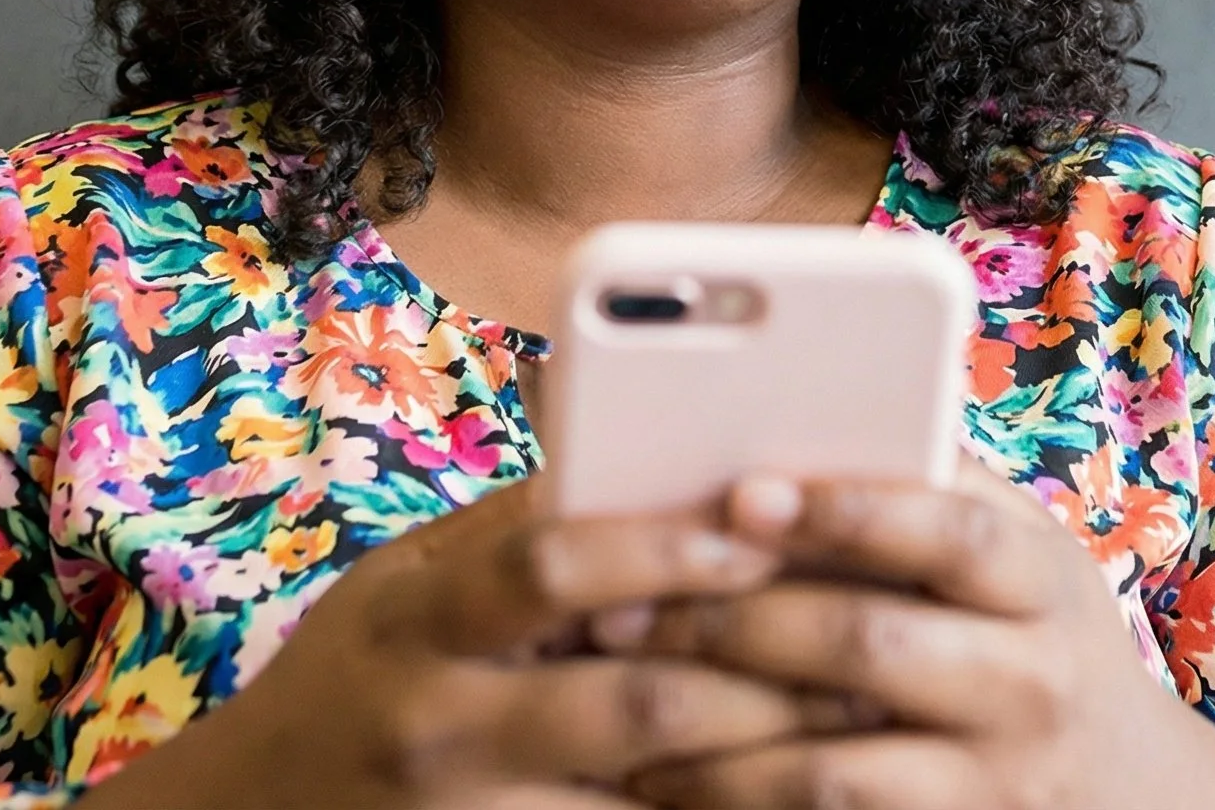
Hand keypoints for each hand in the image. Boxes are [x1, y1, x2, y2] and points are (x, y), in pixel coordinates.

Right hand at [79, 477, 847, 809]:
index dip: (661, 545)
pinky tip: (779, 796)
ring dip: (758, 769)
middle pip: (630, 704)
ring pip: (650, 803)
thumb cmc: (353, 674)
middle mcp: (442, 725)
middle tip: (861, 649)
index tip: (759, 526)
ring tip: (851, 728)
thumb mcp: (404, 583)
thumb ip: (516, 526)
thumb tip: (645, 442)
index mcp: (422, 620)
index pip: (550, 567)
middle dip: (757, 678)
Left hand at [607, 463, 1214, 809]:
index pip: (951, 530)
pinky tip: (665, 779)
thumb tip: (792, 404)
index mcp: (1042, 577)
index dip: (848, 509)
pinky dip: (734, 804)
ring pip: (832, 767)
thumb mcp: (1023, 555)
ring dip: (714, 734)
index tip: (744, 490)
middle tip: (625, 606)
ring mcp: (994, 782)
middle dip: (736, 622)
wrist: (1137, 794)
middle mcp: (1031, 681)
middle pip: (870, 645)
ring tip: (625, 698)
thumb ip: (934, 490)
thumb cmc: (1038, 634)